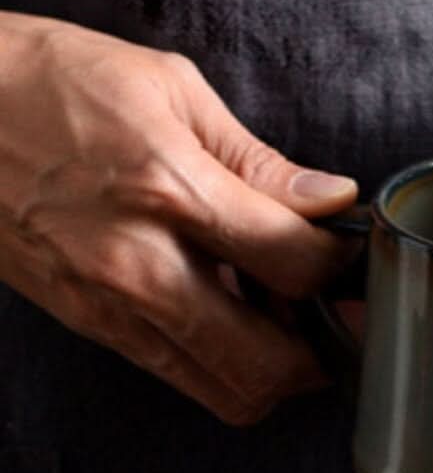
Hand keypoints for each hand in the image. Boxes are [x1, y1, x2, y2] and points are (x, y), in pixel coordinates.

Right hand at [0, 12, 358, 423]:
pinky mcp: (89, 325)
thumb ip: (258, 159)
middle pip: (270, 367)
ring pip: (228, 392)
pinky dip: (222, 362)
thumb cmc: (43, 80)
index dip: (341, 267)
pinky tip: (227, 313)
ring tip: (281, 316)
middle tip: (333, 312)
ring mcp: (110, 306)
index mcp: (170, 189)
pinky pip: (180, 375)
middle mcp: (140, 264)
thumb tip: (329, 201)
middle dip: (322, 349)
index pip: (295, 265)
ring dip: (275, 369)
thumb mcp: (167, 88)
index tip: (348, 254)